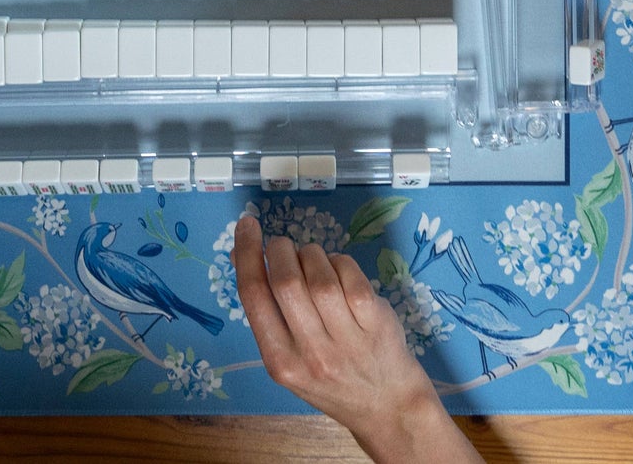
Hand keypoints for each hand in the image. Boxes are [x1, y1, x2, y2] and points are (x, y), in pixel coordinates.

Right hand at [232, 215, 477, 463]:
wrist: (388, 409)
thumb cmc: (331, 381)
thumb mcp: (289, 359)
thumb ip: (268, 313)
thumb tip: (244, 255)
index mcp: (280, 361)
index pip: (253, 296)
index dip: (247, 252)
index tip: (247, 224)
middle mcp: (311, 353)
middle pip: (286, 280)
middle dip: (280, 249)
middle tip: (284, 247)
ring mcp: (346, 339)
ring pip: (318, 274)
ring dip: (311, 254)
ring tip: (315, 263)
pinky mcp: (376, 323)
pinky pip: (349, 274)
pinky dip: (339, 261)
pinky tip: (340, 272)